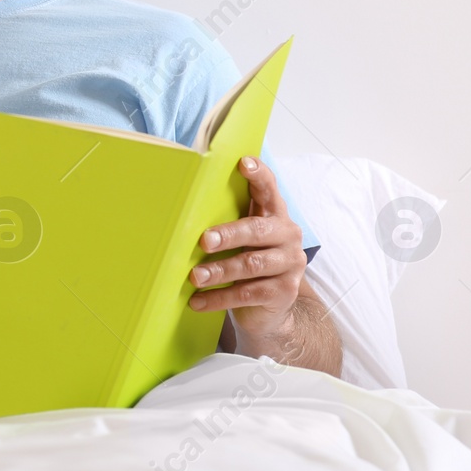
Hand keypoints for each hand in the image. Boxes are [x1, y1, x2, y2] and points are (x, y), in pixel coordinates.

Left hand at [188, 156, 305, 347]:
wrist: (269, 308)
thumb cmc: (247, 260)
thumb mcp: (241, 239)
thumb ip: (226, 220)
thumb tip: (181, 210)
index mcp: (275, 214)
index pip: (269, 189)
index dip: (258, 175)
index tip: (243, 163)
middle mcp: (288, 235)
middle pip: (257, 230)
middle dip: (228, 235)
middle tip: (203, 241)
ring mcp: (289, 264)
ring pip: (251, 264)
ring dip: (219, 271)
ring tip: (194, 276)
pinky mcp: (284, 291)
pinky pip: (248, 293)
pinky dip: (219, 297)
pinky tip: (198, 301)